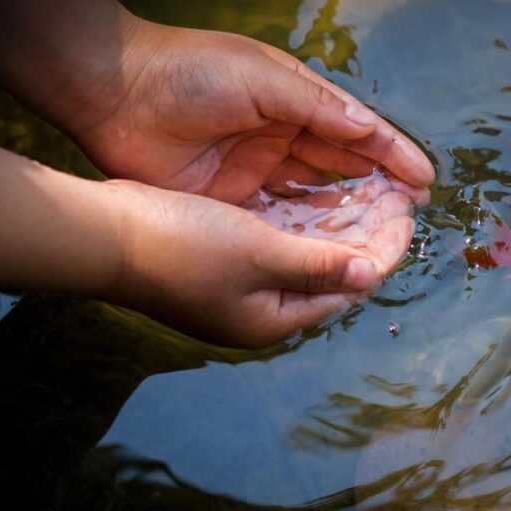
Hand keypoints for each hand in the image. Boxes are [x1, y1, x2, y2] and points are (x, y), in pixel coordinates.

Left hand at [58, 20, 434, 204]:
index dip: (392, 156)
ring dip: (345, 220)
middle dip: (376, 194)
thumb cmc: (188, 73)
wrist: (111, 93)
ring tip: (381, 241)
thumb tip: (368, 130)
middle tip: (408, 219)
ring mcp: (256, 171)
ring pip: (313, 203)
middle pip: (340, 173)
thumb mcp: (261, 78)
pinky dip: (304, 237)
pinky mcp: (231, 201)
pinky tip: (332, 253)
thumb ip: (316, 106)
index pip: (355, 133)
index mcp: (295, 102)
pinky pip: (278, 223)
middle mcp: (282, 138)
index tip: (424, 182)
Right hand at [105, 173, 415, 348]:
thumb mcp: (259, 252)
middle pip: (330, 273)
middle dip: (365, 235)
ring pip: (305, 255)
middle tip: (395, 199)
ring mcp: (238, 289)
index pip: (347, 287)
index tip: (407, 215)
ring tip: (368, 192)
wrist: (104, 235)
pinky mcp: (220, 264)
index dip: (381, 249)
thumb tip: (369, 273)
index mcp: (274, 318)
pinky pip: (277, 243)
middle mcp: (260, 310)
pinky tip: (320, 195)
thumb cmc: (181, 245)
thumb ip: (317, 262)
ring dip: (336, 225)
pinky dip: (302, 222)